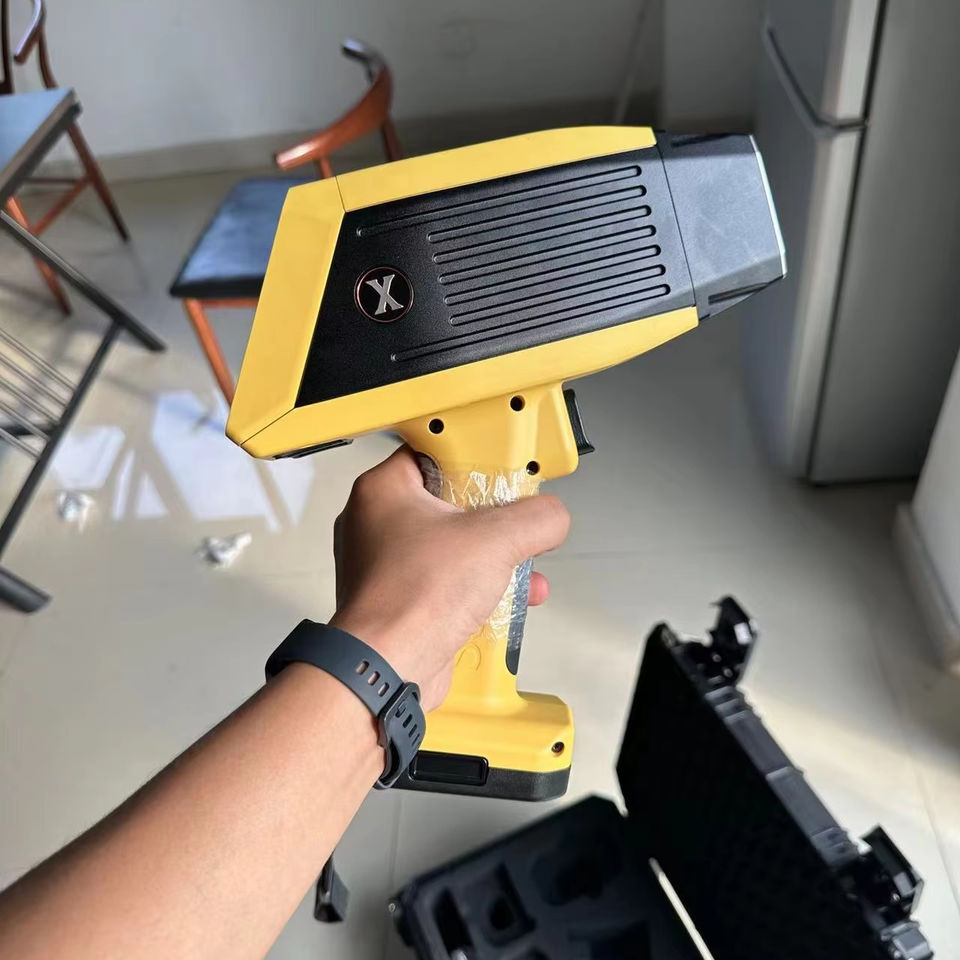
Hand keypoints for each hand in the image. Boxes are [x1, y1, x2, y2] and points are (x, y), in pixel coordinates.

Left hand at [329, 446, 569, 709]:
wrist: (388, 668)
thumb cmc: (415, 597)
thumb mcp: (495, 540)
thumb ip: (535, 518)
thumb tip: (552, 517)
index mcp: (382, 490)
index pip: (434, 453)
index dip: (474, 458)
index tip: (503, 467)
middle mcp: (376, 524)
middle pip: (449, 502)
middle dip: (494, 518)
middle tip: (517, 519)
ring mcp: (385, 566)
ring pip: (452, 546)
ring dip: (494, 557)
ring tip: (525, 564)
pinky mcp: (400, 602)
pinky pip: (446, 583)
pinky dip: (479, 588)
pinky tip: (513, 599)